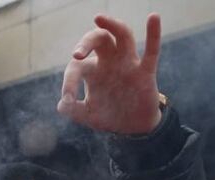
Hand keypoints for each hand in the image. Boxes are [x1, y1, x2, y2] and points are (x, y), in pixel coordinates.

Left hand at [57, 14, 162, 134]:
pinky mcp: (145, 72)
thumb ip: (73, 110)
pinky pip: (151, 50)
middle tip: (77, 54)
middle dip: (86, 42)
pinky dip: (153, 34)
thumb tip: (62, 104)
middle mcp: (110, 62)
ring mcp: (128, 64)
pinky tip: (153, 17)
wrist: (132, 127)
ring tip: (99, 18)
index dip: (69, 82)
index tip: (68, 100)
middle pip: (99, 39)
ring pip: (123, 36)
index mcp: (93, 70)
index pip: (78, 66)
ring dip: (113, 26)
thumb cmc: (109, 116)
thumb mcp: (88, 115)